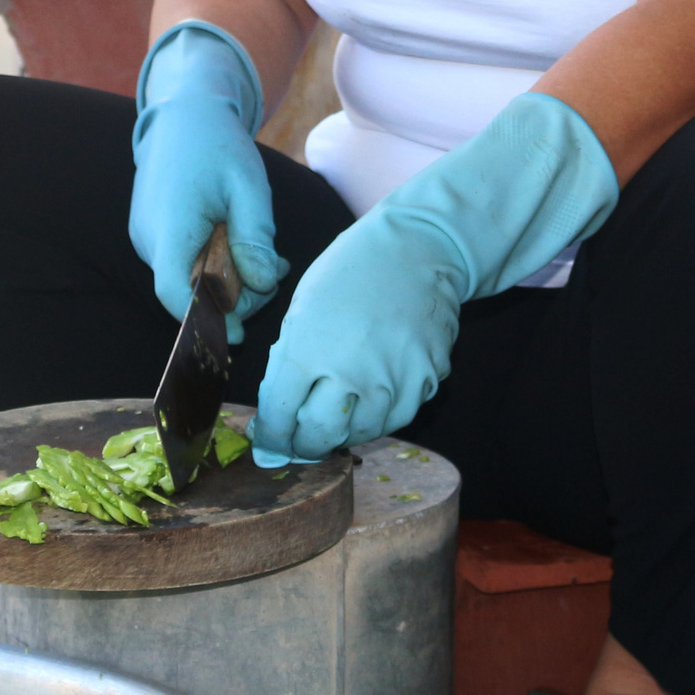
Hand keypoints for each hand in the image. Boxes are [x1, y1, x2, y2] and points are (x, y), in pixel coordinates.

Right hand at [129, 21, 285, 342]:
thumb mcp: (248, 187)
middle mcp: (149, 240)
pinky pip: (185, 263)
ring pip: (189, 280)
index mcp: (169, 228)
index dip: (206, 321)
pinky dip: (214, 263)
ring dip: (228, 277)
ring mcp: (147, 238)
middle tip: (275, 271)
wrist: (183, 112)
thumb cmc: (217, 144)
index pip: (176, 294)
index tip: (237, 337)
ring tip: (264, 252)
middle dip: (235, 295)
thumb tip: (261, 285)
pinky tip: (237, 242)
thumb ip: (255, 238)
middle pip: (189, 293)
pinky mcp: (153, 234)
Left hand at [253, 92, 617, 455]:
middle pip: (318, 435)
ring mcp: (392, 380)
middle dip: (302, 444)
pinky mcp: (425, 381)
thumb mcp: (300, 311)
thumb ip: (288, 364)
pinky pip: (396, 418)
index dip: (271, 434)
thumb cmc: (348, 272)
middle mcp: (349, 372)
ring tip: (332, 420)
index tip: (268, 438)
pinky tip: (366, 404)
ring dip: (341, 433)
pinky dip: (377, 418)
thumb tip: (276, 415)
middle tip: (297, 441)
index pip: (279, 415)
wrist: (415, 249)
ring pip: (360, 433)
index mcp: (306, 350)